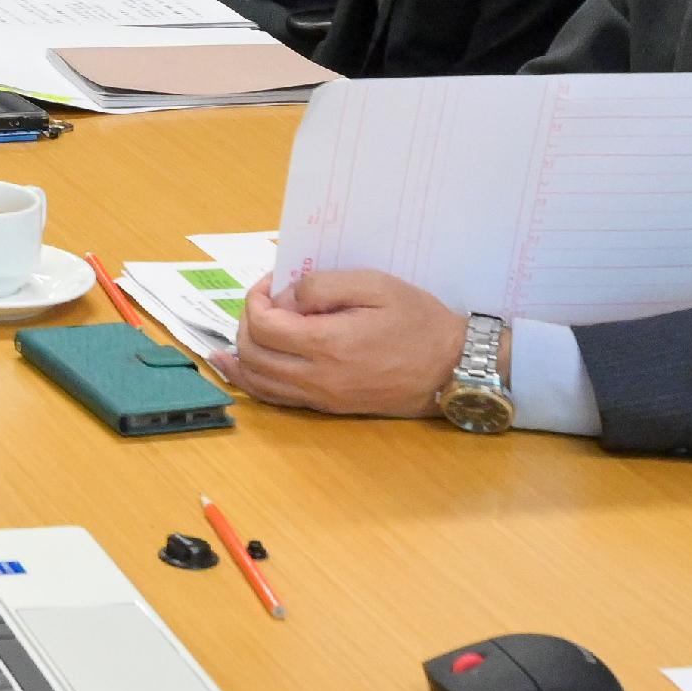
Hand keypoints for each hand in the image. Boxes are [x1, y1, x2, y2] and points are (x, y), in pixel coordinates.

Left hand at [231, 269, 464, 417]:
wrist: (453, 368)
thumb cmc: (418, 321)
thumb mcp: (375, 285)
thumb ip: (323, 286)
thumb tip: (285, 297)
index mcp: (328, 344)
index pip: (263, 324)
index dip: (256, 298)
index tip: (272, 282)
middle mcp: (318, 377)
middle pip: (253, 353)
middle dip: (247, 321)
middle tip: (265, 300)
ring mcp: (322, 398)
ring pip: (258, 381)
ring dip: (243, 351)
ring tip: (247, 326)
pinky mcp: (330, 408)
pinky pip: (277, 399)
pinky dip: (252, 381)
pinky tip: (238, 367)